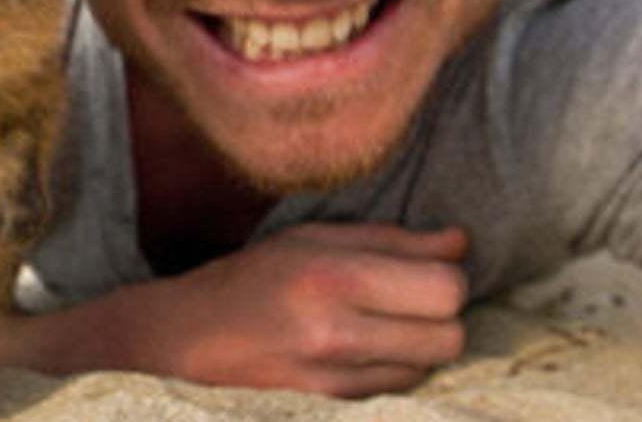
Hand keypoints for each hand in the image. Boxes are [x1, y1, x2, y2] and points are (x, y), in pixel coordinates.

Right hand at [0, 222, 469, 396]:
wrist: (180, 344)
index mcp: (331, 275)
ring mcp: (331, 382)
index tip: (428, 274)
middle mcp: (334, 333)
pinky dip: (391, 375)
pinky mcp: (327, 411)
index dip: (448, 281)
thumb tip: (461, 243)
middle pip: (448, 337)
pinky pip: (394, 394)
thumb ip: (391, 241)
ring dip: (417, 350)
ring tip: (381, 329)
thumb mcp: (313, 238)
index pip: (444, 289)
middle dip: (440, 319)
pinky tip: (362, 356)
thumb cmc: (251, 279)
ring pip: (426, 371)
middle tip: (411, 304)